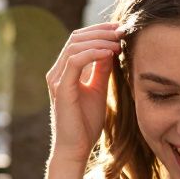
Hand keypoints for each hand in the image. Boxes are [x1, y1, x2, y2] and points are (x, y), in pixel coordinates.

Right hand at [45, 23, 121, 164]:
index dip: (99, 31)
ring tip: (119, 42)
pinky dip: (93, 53)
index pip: (79, 40)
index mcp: (65, 71)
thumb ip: (101, 69)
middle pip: (76, 38)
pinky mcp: (61, 89)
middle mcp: (57, 72)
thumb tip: (111, 49)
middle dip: (101, 31)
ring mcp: (57, 79)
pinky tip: (110, 53)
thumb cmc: (86, 123)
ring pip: (75, 45)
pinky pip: (75, 61)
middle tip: (122, 30)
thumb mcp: (98, 89)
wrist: (76, 148)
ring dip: (99, 40)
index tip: (121, 29)